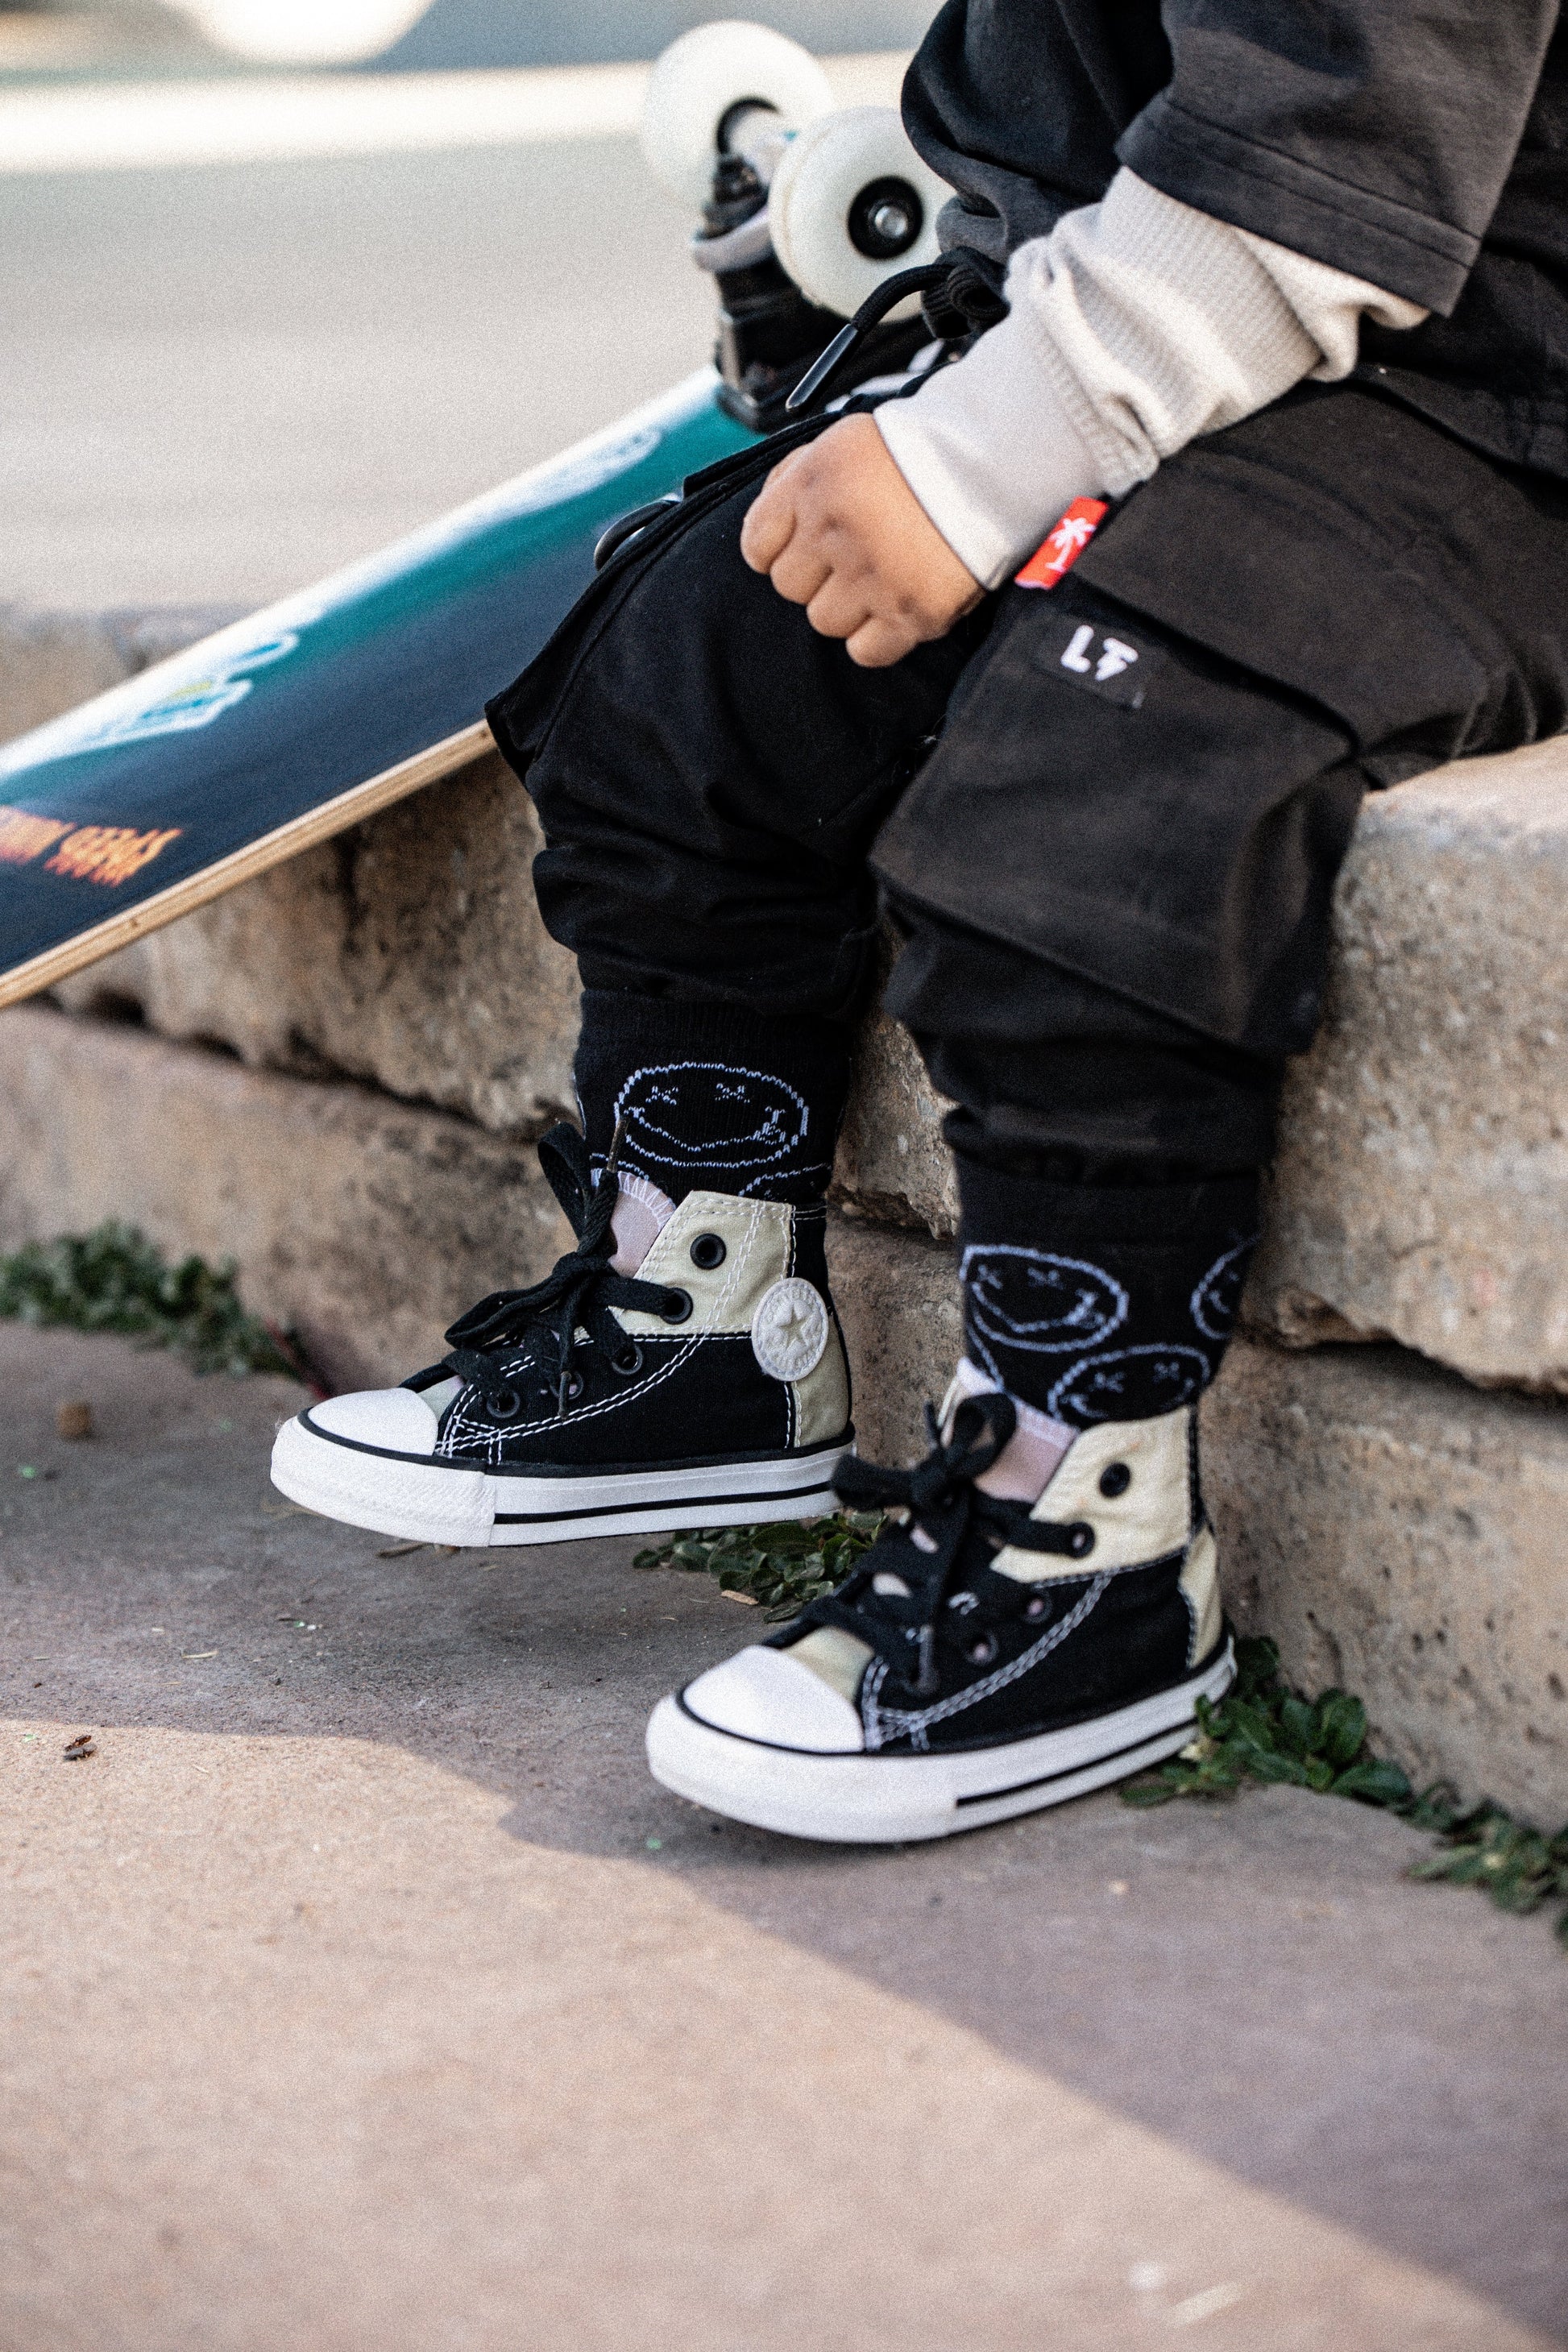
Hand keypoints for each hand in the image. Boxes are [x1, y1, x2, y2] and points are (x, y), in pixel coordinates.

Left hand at [739, 412, 982, 666]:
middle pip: (790, 587)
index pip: (757, 545)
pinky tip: (894, 609)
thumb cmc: (917, 453)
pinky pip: (865, 651)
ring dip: (847, 606)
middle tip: (852, 558)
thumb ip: (795, 479)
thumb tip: (767, 524)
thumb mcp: (843, 442)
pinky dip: (875, 638)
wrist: (993, 464)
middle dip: (815, 575)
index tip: (803, 548)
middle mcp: (836, 531)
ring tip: (880, 578)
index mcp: (813, 485)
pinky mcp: (911, 612)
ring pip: (824, 621)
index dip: (776, 551)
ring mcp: (873, 576)